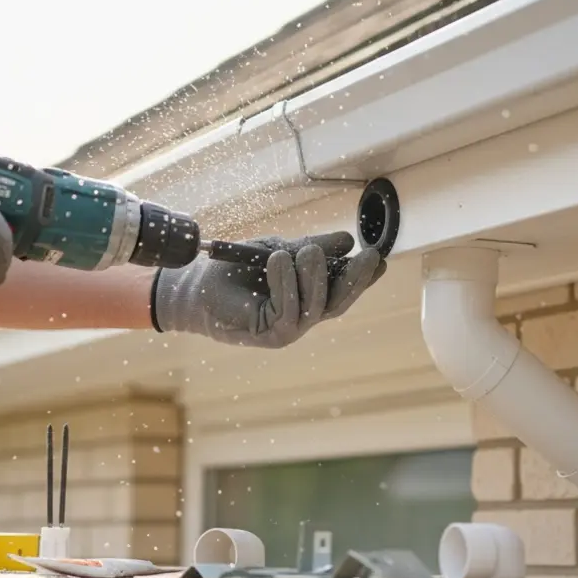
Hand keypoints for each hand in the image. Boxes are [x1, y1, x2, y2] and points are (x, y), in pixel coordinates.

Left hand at [151, 231, 385, 347]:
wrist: (198, 286)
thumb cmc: (236, 270)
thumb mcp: (277, 250)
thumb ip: (309, 247)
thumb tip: (346, 241)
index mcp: (308, 297)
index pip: (341, 289)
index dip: (362, 277)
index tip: (379, 258)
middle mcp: (302, 317)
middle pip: (337, 303)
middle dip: (355, 280)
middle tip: (369, 256)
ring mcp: (289, 329)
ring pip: (315, 307)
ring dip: (315, 277)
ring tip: (310, 251)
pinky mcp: (270, 335)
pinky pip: (287, 311)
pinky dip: (286, 283)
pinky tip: (280, 260)